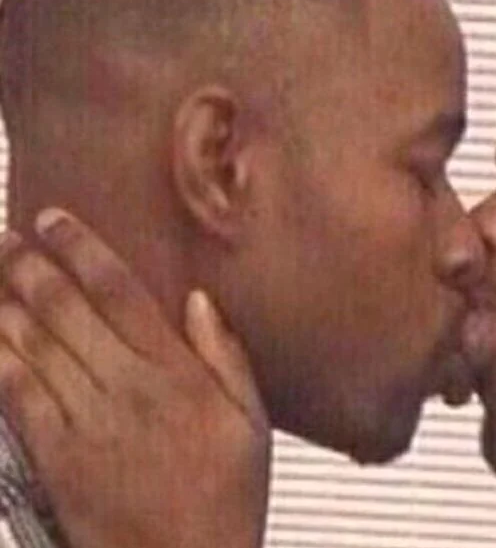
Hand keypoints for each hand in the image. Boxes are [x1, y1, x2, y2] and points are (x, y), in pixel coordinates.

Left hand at [0, 208, 269, 547]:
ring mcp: (85, 422)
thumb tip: (198, 300)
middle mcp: (126, 388)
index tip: (54, 220)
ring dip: (5, 303)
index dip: (82, 251)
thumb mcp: (252, 422)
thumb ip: (226, 356)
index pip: (120, 294)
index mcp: (176, 374)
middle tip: (5, 236)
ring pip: (34, 346)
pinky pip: (15, 396)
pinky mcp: (54, 456)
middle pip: (66, 311)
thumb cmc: (226, 493)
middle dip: (29, 267)